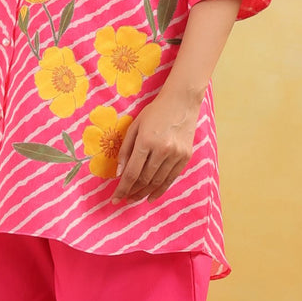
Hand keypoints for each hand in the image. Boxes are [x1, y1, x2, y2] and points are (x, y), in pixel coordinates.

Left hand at [111, 88, 199, 202]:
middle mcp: (162, 150)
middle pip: (144, 179)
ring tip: (136, 198)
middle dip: (132, 192)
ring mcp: (176, 154)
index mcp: (146, 141)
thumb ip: (125, 150)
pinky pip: (171, 178)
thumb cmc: (155, 112)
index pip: (132, 172)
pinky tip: (152, 196)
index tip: (115, 199)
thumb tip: (119, 173)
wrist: (182, 101)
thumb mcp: (135, 126)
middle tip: (125, 198)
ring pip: (158, 182)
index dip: (122, 188)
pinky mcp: (186, 156)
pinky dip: (161, 190)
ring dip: (145, 193)